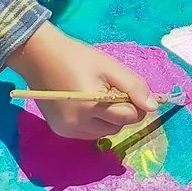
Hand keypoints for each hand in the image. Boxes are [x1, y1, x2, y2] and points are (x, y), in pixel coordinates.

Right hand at [7, 24, 156, 140]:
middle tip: (112, 90)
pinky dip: (94, 123)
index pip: (128, 117)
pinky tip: (87, 105)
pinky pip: (88, 133)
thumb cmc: (76, 57)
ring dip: (109, 120)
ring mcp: (67, 130)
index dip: (136, 105)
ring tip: (98, 96)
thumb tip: (153, 107)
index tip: (131, 91)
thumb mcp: (109, 66)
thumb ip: (133, 86)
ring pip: (103, 133)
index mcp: (92, 105)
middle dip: (122, 113)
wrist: (38, 56)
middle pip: (117, 128)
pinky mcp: (60, 131)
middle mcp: (78, 124)